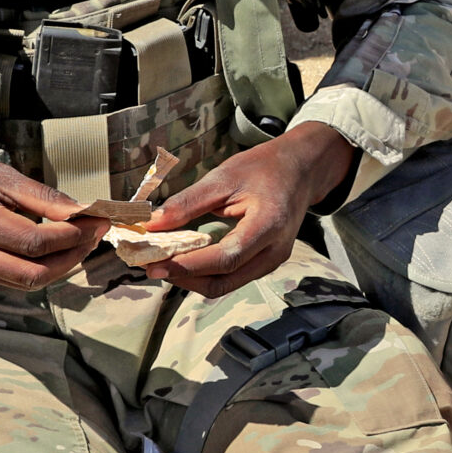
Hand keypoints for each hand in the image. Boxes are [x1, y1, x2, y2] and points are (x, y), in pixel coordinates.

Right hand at [0, 137, 109, 289]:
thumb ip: (37, 195)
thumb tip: (80, 210)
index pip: (34, 241)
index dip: (72, 235)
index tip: (97, 219)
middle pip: (33, 274)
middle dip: (72, 257)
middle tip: (94, 234)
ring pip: (24, 283)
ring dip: (59, 266)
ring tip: (80, 240)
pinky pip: (10, 280)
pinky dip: (37, 268)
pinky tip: (52, 248)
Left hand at [146, 123, 355, 298]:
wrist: (300, 170)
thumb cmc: (263, 168)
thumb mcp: (224, 176)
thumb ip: (188, 203)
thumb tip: (152, 224)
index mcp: (268, 225)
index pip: (225, 258)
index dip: (187, 266)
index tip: (154, 265)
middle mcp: (275, 251)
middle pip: (224, 281)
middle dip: (184, 278)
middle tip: (150, 267)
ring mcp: (273, 261)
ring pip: (227, 284)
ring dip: (193, 280)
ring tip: (163, 264)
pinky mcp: (267, 263)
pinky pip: (233, 277)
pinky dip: (206, 274)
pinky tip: (185, 261)